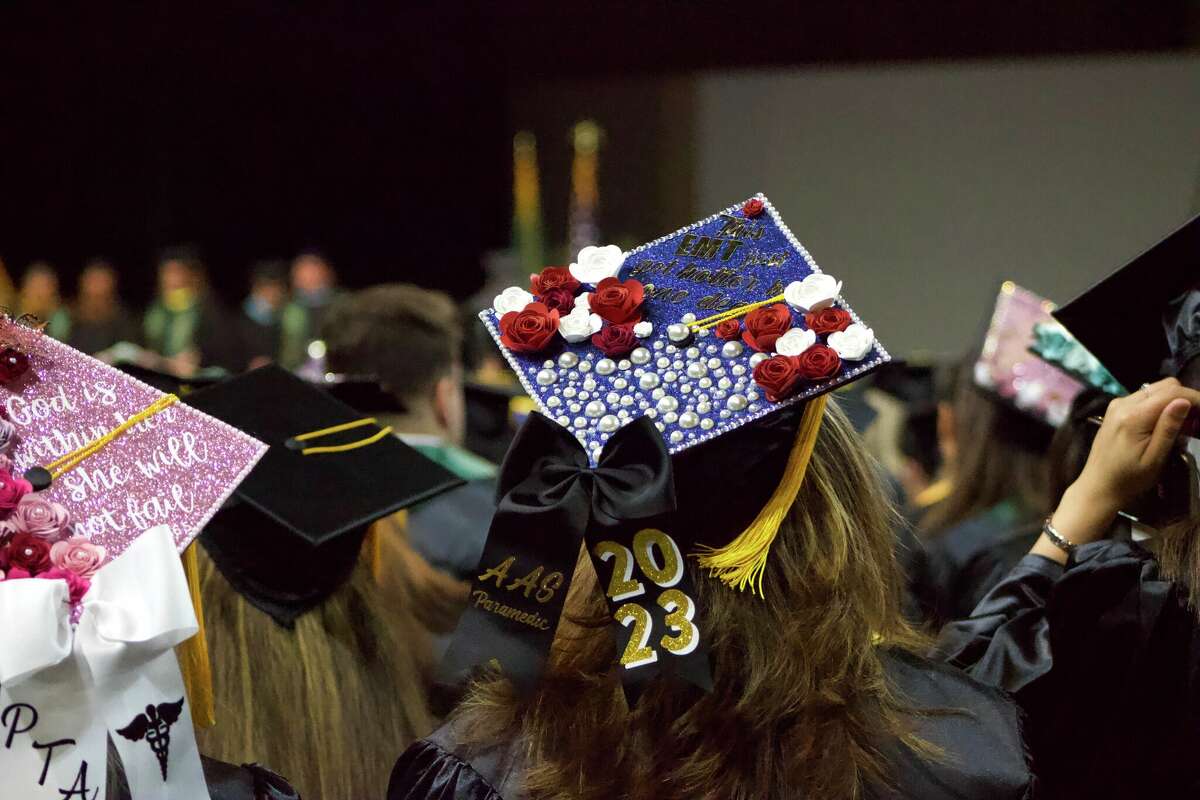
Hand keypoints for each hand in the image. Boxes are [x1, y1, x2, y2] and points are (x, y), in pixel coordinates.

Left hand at [1033, 377, 1199, 563]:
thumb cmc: (1128, 479)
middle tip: (1197, 422)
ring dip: (1174, 402)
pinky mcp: (1116, 410)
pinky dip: (1160, 406)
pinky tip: (1166, 425)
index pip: (1172, 393)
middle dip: (1186, 399)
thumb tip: (1184, 401)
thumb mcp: (1155, 458)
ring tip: (1185, 426)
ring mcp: (1117, 405)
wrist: (1098, 486)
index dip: (1195, 399)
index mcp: (1133, 416)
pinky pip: (1144, 398)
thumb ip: (1169, 428)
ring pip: (1155, 390)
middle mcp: (1123, 404)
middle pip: (1164, 386)